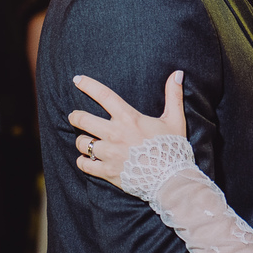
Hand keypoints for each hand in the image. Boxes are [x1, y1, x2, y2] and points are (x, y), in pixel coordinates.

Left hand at [68, 72, 186, 184]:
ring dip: (82, 141)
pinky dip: (83, 161)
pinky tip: (88, 159)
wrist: (171, 179)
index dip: (88, 85)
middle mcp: (115, 134)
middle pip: (82, 120)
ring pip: (82, 143)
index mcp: (129, 119)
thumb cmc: (173, 148)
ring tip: (86, 141)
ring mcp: (109, 153)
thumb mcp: (175, 119)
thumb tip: (177, 73)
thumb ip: (173, 95)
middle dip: (75, 117)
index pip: (104, 95)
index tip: (77, 79)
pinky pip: (84, 164)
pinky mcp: (107, 171)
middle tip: (75, 117)